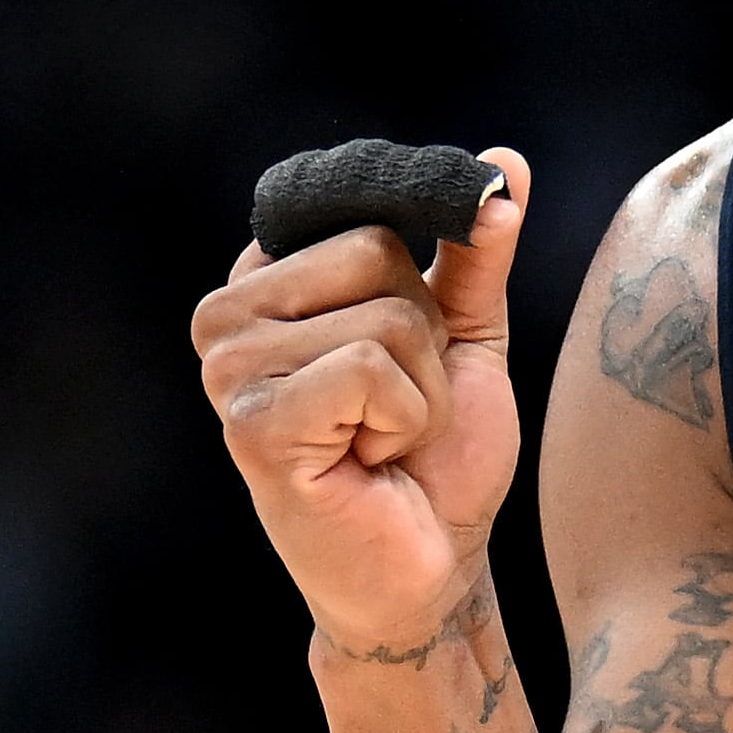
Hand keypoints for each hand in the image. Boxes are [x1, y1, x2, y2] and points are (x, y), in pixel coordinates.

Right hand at [192, 148, 529, 654]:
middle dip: (424, 333)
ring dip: (421, 385)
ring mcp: (230, 371)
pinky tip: (372, 460)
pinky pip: (372, 369)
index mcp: (265, 280)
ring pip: (385, 312)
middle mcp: (228, 316)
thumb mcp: (464, 335)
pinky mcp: (253, 425)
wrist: (433, 569)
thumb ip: (473, 251)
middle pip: (376, 250)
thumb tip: (505, 163)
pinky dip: (406, 420)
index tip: (416, 331)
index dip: (418, 263)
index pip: (361, 203)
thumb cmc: (436, 457)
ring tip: (385, 437)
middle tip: (396, 404)